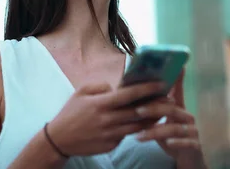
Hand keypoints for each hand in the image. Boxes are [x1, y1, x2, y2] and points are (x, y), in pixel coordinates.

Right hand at [46, 81, 165, 156]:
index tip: (162, 83)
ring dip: (152, 119)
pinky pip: (128, 136)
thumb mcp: (81, 92)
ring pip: (138, 127)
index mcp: (101, 104)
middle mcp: (108, 120)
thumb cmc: (70, 113)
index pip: (129, 94)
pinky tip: (146, 124)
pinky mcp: (111, 146)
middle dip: (156, 105)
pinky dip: (138, 130)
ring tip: (163, 111)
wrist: (59, 140)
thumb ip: (100, 86)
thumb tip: (117, 87)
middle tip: (170, 99)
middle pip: (139, 112)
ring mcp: (110, 135)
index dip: (147, 88)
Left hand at [134, 70, 206, 167]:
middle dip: (153, 109)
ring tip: (139, 135)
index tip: (175, 66)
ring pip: (175, 128)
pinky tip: (167, 143)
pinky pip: (186, 143)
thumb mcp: (164, 121)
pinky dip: (176, 142)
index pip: (177, 91)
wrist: (189, 157)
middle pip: (171, 109)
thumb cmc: (173, 136)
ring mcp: (193, 131)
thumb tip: (135, 94)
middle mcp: (188, 117)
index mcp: (180, 109)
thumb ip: (155, 109)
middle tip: (137, 110)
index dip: (176, 79)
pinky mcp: (195, 146)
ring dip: (156, 131)